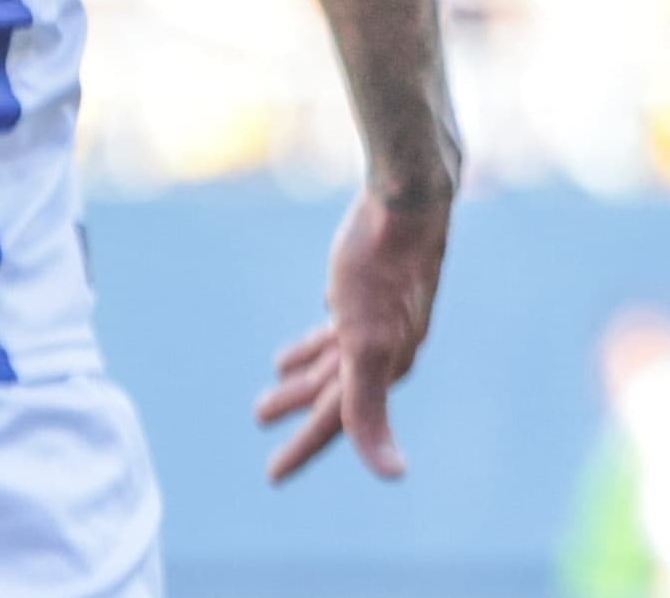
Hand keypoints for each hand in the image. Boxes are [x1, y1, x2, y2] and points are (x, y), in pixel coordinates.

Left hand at [255, 185, 450, 481]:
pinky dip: (331, 327)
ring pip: (342, 350)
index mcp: (384, 364)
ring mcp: (386, 309)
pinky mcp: (380, 277)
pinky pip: (351, 316)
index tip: (272, 475)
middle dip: (300, 404)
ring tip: (280, 368)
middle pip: (337, 387)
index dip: (303, 448)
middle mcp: (390, 342)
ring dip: (310, 366)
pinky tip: (325, 311)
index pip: (338, 421)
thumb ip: (370, 410)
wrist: (409, 194)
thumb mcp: (366, 342)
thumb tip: (395, 475)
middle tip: (260, 414)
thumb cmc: (381, 265)